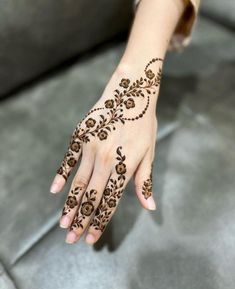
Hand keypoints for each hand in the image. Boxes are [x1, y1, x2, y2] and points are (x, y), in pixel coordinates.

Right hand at [50, 57, 162, 243]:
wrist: (131, 92)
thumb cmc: (143, 124)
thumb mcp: (149, 152)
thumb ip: (144, 181)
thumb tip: (149, 207)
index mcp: (125, 166)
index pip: (110, 201)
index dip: (100, 222)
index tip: (90, 238)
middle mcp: (106, 160)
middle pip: (91, 197)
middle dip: (81, 220)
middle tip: (71, 239)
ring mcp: (91, 147)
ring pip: (78, 183)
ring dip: (70, 204)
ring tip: (63, 223)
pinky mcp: (80, 136)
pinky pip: (68, 160)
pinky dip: (61, 176)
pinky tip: (55, 191)